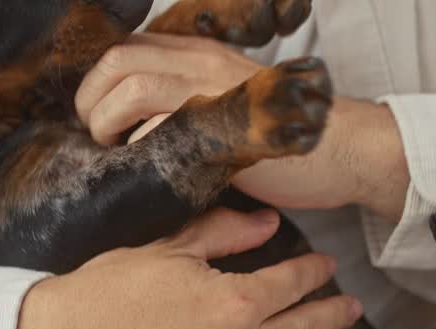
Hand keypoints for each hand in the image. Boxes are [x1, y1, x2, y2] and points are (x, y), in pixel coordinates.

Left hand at [75, 34, 410, 219]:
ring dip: (109, 124)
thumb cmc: (285, 141)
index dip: (98, 84)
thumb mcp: (229, 109)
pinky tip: (149, 171)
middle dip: (92, 102)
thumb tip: (134, 132)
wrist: (343, 150)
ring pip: (130, 87)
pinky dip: (140, 150)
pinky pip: (157, 127)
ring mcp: (212, 90)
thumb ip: (185, 108)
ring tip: (119, 154)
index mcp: (199, 55)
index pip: (126, 49)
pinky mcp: (220, 124)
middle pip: (117, 60)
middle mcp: (201, 62)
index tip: (98, 119)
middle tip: (99, 139)